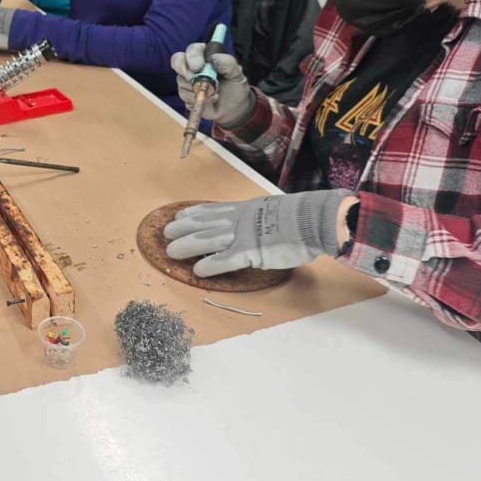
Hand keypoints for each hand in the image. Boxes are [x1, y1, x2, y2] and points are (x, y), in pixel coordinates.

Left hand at [163, 190, 351, 275]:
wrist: (314, 219)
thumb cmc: (299, 216)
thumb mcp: (272, 210)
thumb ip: (258, 218)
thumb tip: (253, 223)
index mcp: (245, 209)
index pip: (211, 210)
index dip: (192, 214)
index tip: (178, 216)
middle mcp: (239, 220)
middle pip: (203, 223)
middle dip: (182, 229)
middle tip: (166, 233)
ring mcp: (244, 236)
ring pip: (207, 240)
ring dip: (187, 246)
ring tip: (171, 252)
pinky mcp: (252, 252)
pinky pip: (225, 259)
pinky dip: (210, 264)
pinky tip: (197, 270)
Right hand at [171, 44, 255, 128]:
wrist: (233, 110)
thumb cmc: (234, 89)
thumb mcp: (237, 74)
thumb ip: (228, 63)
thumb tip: (214, 58)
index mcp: (206, 56)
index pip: (193, 50)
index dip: (192, 56)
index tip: (198, 67)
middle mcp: (193, 67)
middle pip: (178, 60)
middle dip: (183, 68)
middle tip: (192, 78)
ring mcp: (187, 80)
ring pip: (181, 79)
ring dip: (195, 88)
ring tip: (212, 93)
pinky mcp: (185, 94)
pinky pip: (183, 94)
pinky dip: (195, 98)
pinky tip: (208, 100)